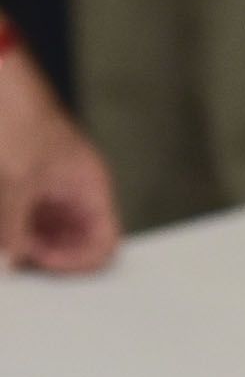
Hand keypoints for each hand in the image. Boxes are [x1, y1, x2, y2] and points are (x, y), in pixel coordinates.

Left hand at [0, 48, 119, 272]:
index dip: (74, 261)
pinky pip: (17, 216)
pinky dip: (7, 227)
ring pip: (40, 230)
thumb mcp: (15, 181)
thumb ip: (12, 228)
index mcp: (88, 186)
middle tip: (12, 255)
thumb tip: (10, 263)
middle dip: (42, 254)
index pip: (103, 243)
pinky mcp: (17, 181)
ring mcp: (43, 186)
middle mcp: (70, 190)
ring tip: (2, 241)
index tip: (39, 263)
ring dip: (19, 241)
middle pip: (70, 241)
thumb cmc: (15, 113)